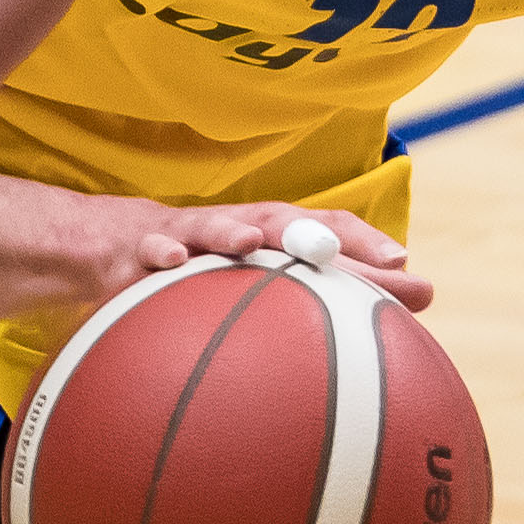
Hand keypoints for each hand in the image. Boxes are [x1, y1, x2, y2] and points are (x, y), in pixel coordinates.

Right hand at [100, 202, 430, 312]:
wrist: (111, 245)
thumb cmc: (200, 267)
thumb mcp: (253, 283)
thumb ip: (324, 294)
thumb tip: (413, 303)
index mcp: (268, 238)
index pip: (323, 228)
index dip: (361, 241)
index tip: (402, 265)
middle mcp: (234, 229)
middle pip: (278, 221)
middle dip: (310, 232)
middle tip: (341, 251)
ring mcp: (187, 236)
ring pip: (213, 227)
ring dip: (233, 232)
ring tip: (253, 241)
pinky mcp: (136, 251)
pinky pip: (147, 250)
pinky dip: (159, 253)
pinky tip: (171, 263)